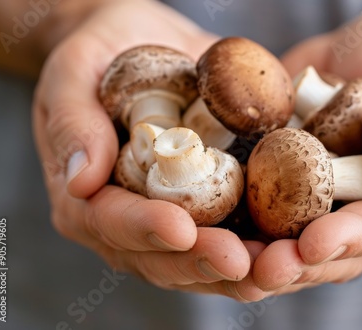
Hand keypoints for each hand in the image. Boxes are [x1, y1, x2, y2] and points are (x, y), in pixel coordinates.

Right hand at [33, 0, 252, 293]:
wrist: (142, 44)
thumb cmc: (101, 55)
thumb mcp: (73, 74)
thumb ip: (74, 123)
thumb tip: (79, 181)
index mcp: (87, 197)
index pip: (111, 223)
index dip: (145, 229)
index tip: (180, 229)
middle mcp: (129, 220)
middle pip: (161, 256)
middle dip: (201, 259)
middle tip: (239, 261)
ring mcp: (171, 218)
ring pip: (200, 260)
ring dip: (238, 269)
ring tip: (273, 265)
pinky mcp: (209, 206)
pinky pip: (233, 234)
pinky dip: (260, 246)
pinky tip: (288, 246)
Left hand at [232, 7, 361, 298]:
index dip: (347, 239)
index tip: (314, 243)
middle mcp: (354, 209)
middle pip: (327, 251)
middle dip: (294, 263)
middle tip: (262, 267)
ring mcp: (313, 197)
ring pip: (285, 238)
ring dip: (256, 252)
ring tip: (229, 256)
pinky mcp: (279, 179)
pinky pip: (255, 201)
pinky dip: (232, 216)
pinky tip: (210, 224)